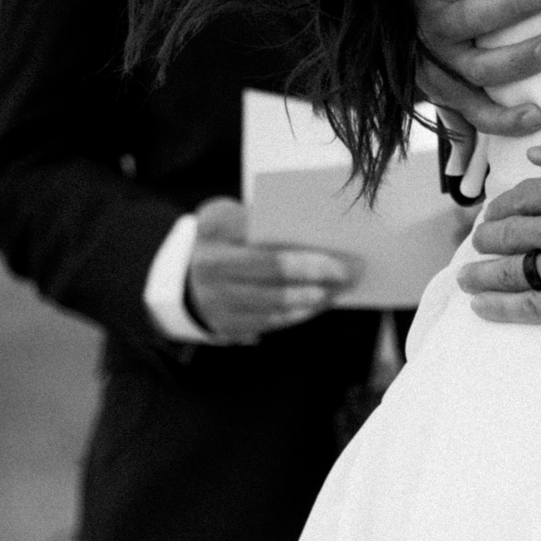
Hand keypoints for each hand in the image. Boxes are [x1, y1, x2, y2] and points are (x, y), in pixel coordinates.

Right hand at [185, 197, 354, 344]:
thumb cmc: (230, 237)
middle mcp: (208, 262)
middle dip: (317, 270)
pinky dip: (299, 313)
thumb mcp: (239, 217)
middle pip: (272, 267)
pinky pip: (269, 321)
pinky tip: (320, 303)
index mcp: (215, 225)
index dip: (303, 243)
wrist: (190, 274)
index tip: (340, 245)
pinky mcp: (223, 323)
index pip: (264, 231)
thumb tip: (324, 233)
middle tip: (350, 271)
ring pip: (274, 300)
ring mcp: (213, 297)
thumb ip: (271, 220)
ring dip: (314, 296)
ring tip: (341, 289)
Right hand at [413, 0, 540, 140]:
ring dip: (520, 58)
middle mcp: (430, 27)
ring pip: (479, 67)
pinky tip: (538, 115)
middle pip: (469, 18)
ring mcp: (438, 67)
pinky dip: (506, 118)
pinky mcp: (449, 99)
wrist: (412, 43)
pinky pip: (477, 114)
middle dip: (514, 3)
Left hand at [456, 134, 540, 325]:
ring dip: (480, 274)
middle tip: (481, 242)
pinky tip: (482, 307)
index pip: (519, 199)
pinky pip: (530, 308)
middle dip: (487, 238)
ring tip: (467, 277)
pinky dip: (500, 308)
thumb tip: (537, 155)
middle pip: (506, 235)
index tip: (496, 214)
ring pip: (510, 273)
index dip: (502, 207)